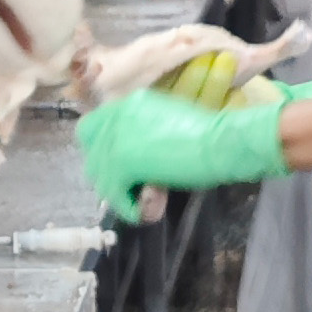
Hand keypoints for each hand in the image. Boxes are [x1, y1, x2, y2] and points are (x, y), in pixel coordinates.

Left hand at [75, 87, 290, 217]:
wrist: (221, 141)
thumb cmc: (211, 134)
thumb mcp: (171, 124)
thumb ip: (148, 135)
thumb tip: (138, 166)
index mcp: (131, 103)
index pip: (94, 125)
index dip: (101, 147)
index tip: (119, 164)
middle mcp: (118, 115)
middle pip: (91, 150)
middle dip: (108, 172)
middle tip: (133, 187)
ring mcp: (117, 138)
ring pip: (101, 175)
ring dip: (121, 193)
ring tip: (148, 200)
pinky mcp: (122, 162)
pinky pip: (116, 194)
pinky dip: (130, 208)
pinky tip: (152, 208)